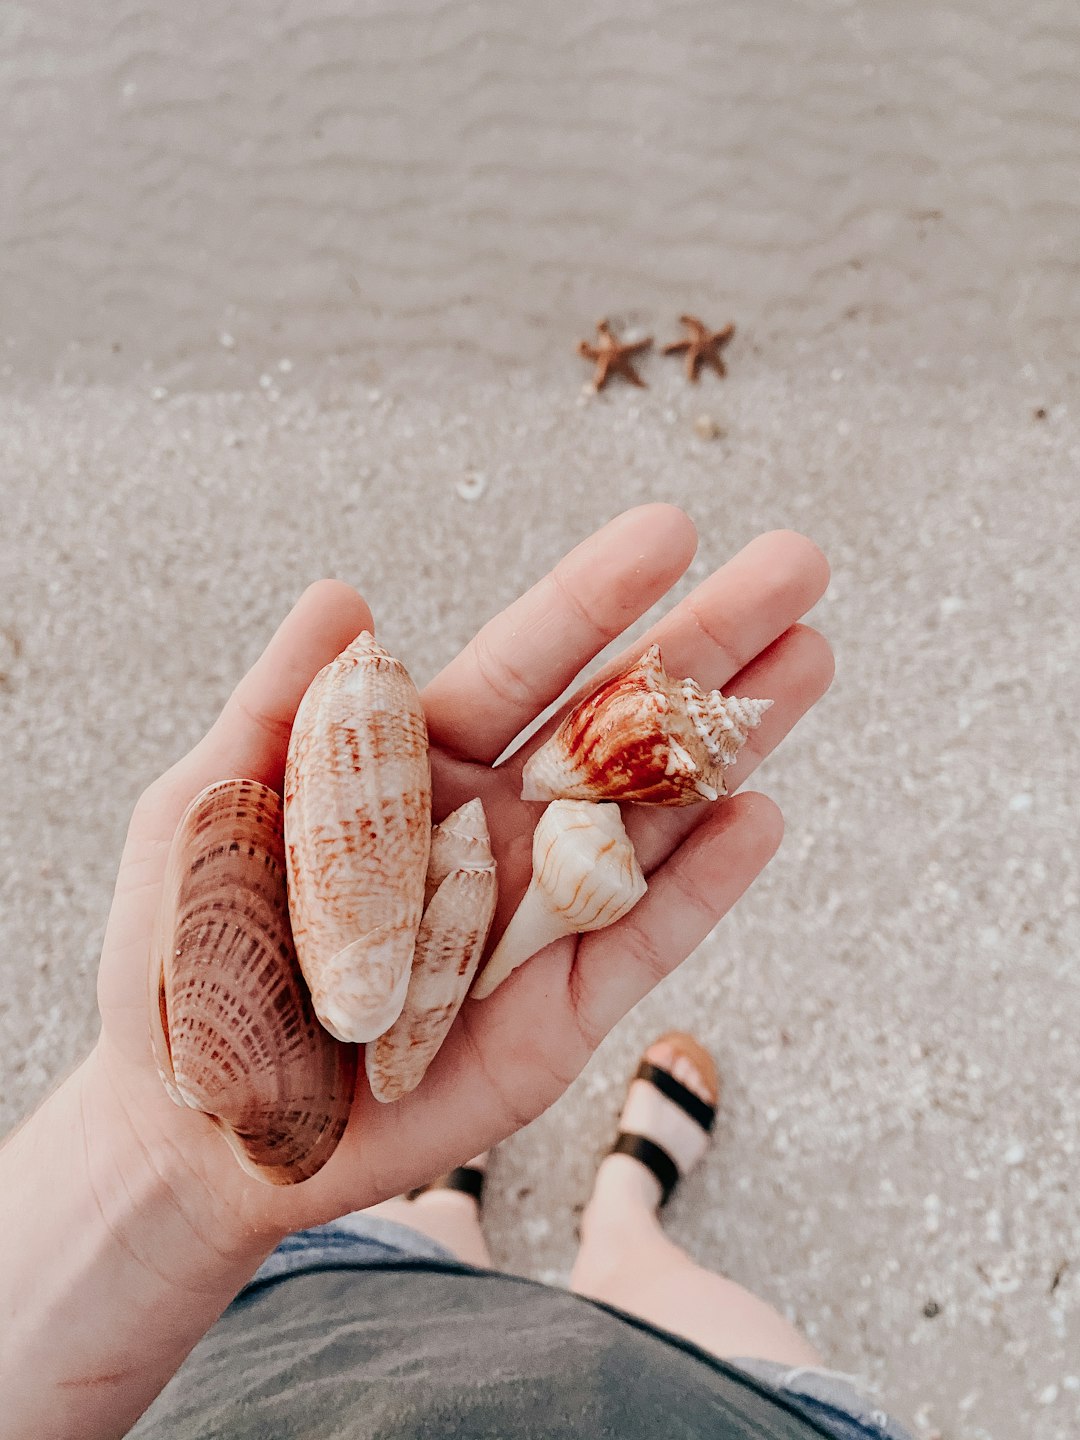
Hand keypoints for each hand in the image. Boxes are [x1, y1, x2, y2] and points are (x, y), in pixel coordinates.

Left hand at [92, 506, 831, 1246]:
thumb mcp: (203, 807)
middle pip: (616, 723)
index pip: (523, 664)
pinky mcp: (558, 1015)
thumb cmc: (182, 957)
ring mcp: (533, 917)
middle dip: (706, 645)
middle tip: (799, 566)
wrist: (189, 1131)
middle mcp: (492, 827)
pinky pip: (641, 940)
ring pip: (651, 816)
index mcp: (414, 765)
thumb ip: (279, 704)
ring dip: (731, 743)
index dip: (596, 599)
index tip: (674, 528)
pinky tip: (759, 813)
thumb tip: (345, 590)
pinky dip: (702, 884)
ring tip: (811, 660)